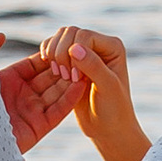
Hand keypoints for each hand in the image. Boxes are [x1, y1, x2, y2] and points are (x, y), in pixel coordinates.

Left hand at [0, 34, 80, 155]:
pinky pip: (58, 111)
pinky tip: (83, 82)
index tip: (66, 43)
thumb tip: (1, 36)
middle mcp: (19, 98)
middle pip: (48, 79)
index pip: (34, 66)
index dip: (49, 55)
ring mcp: (28, 113)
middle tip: (83, 53)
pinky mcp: (37, 128)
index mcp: (5, 83)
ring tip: (87, 65)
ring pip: (57, 93)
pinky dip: (71, 98)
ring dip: (71, 80)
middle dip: (65, 66)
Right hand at [41, 23, 145, 160]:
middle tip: (65, 76)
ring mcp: (84, 52)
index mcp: (112, 47)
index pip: (84, 35)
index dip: (73, 52)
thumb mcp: (107, 89)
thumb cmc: (113, 110)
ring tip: (60, 75)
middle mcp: (99, 45)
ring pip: (60, 37)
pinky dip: (48, 56)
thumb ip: (93, 66)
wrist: (108, 128)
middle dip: (61, 52)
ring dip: (53, 54)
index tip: (75, 78)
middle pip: (70, 32)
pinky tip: (52, 71)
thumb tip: (74, 47)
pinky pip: (53, 48)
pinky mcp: (70, 62)